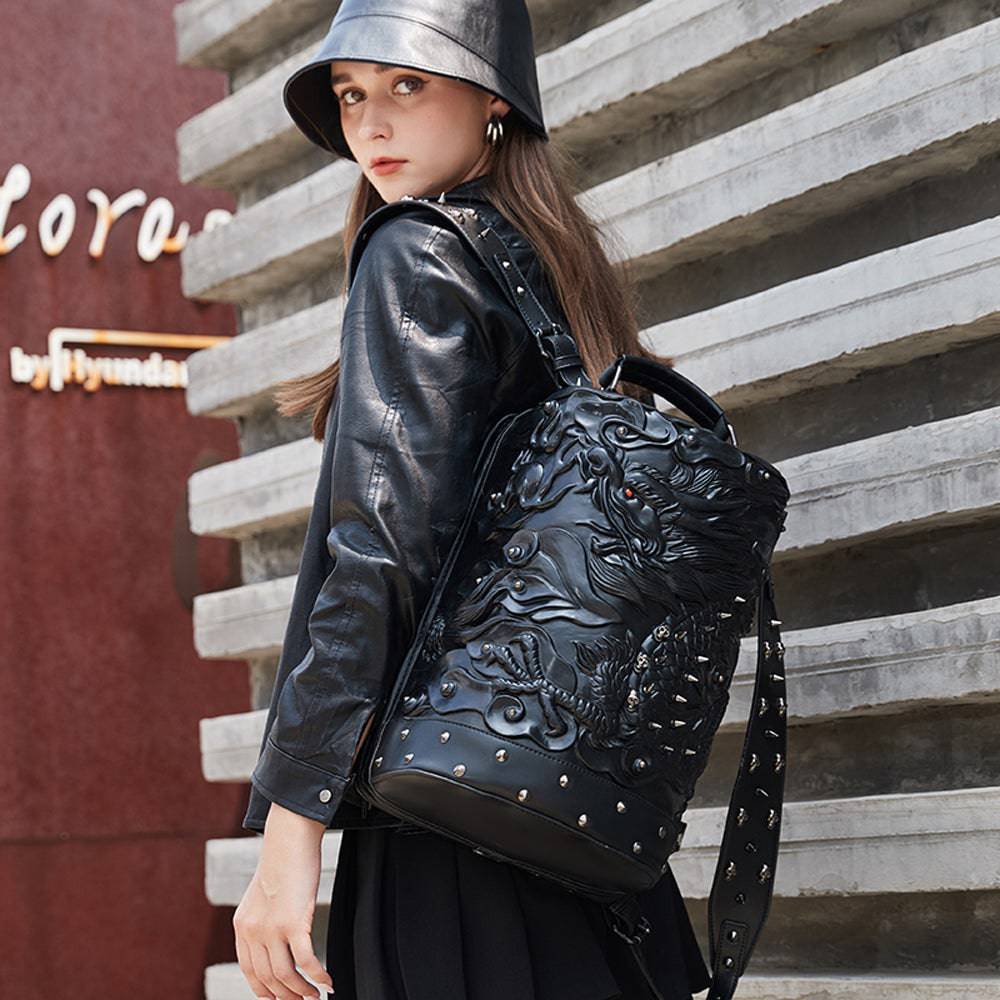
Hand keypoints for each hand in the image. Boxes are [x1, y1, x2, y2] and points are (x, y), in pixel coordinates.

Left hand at [233, 803, 335, 998]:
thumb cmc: (283, 862)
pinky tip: (328, 980)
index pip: (250, 972)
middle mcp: (252, 931)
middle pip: (268, 979)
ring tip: (316, 996)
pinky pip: (306, 961)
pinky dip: (318, 975)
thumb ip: (262, 919)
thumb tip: (274, 940)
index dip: (265, 991)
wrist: (289, 837)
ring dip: (303, 992)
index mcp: (242, 926)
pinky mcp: (293, 922)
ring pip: (286, 976)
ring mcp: (272, 928)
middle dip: (287, 997)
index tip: (280, 999)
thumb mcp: (263, 894)